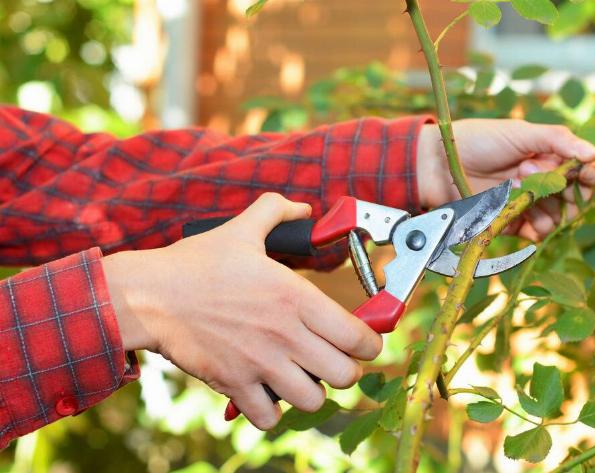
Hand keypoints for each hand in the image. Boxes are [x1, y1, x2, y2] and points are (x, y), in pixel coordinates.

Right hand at [103, 193, 382, 429]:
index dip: (370, 344)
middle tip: (333, 360)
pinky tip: (268, 393)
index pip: (358, 337)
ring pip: (313, 401)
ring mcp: (260, 363)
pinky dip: (272, 412)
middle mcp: (286, 334)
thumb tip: (303, 207)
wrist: (149, 295)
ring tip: (302, 378)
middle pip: (344, 375)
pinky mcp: (234, 385)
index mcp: (296, 297)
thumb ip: (277, 211)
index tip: (364, 343)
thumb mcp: (242, 229)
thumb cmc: (197, 264)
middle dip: (345, 370)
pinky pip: (269, 418)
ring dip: (311, 392)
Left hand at [416, 119, 594, 238]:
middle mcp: (544, 182)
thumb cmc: (479, 140)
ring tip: (517, 183)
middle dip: (566, 189)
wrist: (440, 164)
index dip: (592, 174)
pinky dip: (536, 226)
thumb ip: (558, 140)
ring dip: (545, 203)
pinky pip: (537, 233)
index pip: (585, 171)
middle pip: (576, 198)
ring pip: (559, 217)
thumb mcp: (521, 132)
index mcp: (550, 157)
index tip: (590, 172)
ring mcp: (529, 205)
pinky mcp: (513, 223)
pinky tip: (520, 210)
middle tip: (533, 171)